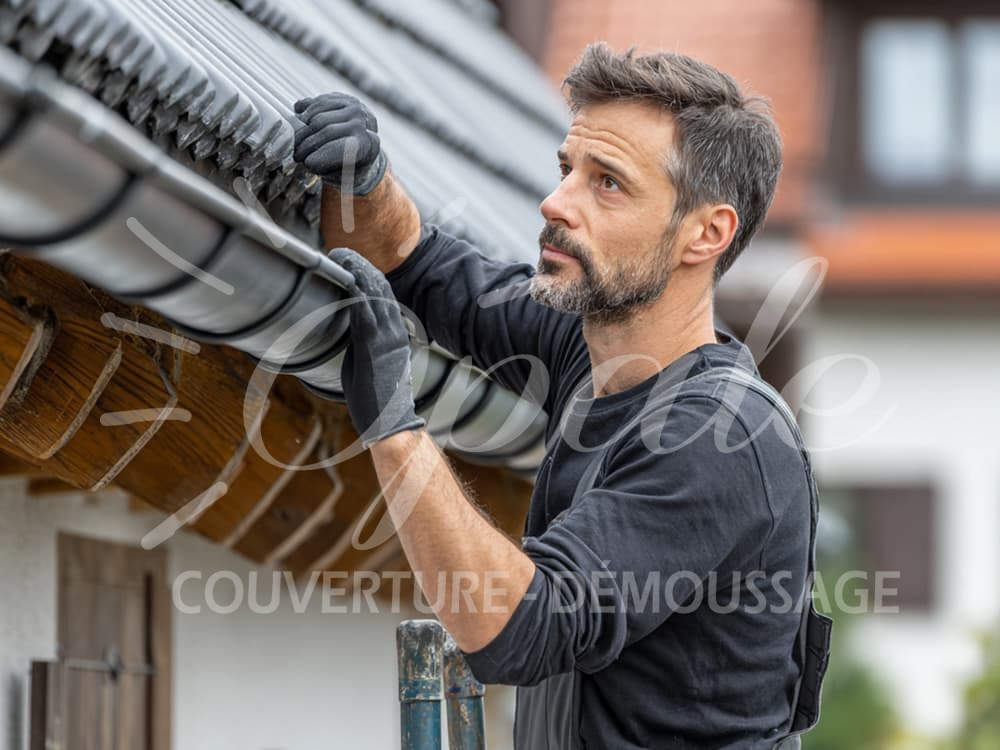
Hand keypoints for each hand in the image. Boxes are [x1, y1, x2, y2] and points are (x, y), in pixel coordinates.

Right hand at [292, 93, 387, 195]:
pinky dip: (304, 111)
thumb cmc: (352, 163)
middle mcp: (363, 121)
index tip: (307, 164)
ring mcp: (353, 106)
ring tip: (297, 142)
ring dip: (303, 130)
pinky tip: (299, 121)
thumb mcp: (347, 173)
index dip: (321, 156)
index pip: (341, 147)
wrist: (364, 141)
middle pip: (327, 130)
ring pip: (318, 115)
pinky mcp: (342, 97)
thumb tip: (310, 162)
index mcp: (368, 143)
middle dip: (307, 145)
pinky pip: (317, 102)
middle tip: (297, 156)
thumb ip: (332, 167)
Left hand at [328, 247, 424, 447]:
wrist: (390, 423)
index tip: (350, 261)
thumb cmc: (375, 398)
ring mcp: (388, 338)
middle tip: (340, 251)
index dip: (367, 274)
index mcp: (395, 334)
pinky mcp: (377, 346)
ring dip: (356, 273)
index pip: (383, 295)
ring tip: (340, 257)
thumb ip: (358, 342)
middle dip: (360, 266)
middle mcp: (394, 332)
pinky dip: (355, 293)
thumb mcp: (365, 362)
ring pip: (374, 295)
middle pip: (379, 288)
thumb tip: (343, 328)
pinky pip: (366, 313)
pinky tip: (345, 278)